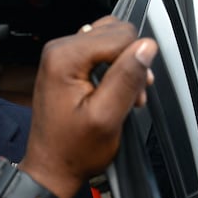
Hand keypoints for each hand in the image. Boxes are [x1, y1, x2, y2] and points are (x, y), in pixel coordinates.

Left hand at [20, 16, 156, 197]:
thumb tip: (145, 47)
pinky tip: (112, 91)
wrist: (52, 165)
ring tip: (121, 96)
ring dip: (123, 65)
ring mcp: (60, 55)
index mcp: (64, 57)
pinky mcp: (65, 63)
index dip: (135, 61)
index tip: (135, 90)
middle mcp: (58, 49)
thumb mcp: (107, 116)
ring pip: (110, 40)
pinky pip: (99, 51)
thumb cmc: (73, 148)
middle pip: (115, 33)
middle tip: (129, 95)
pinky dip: (112, 68)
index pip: (119, 35)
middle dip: (130, 62)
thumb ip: (127, 78)